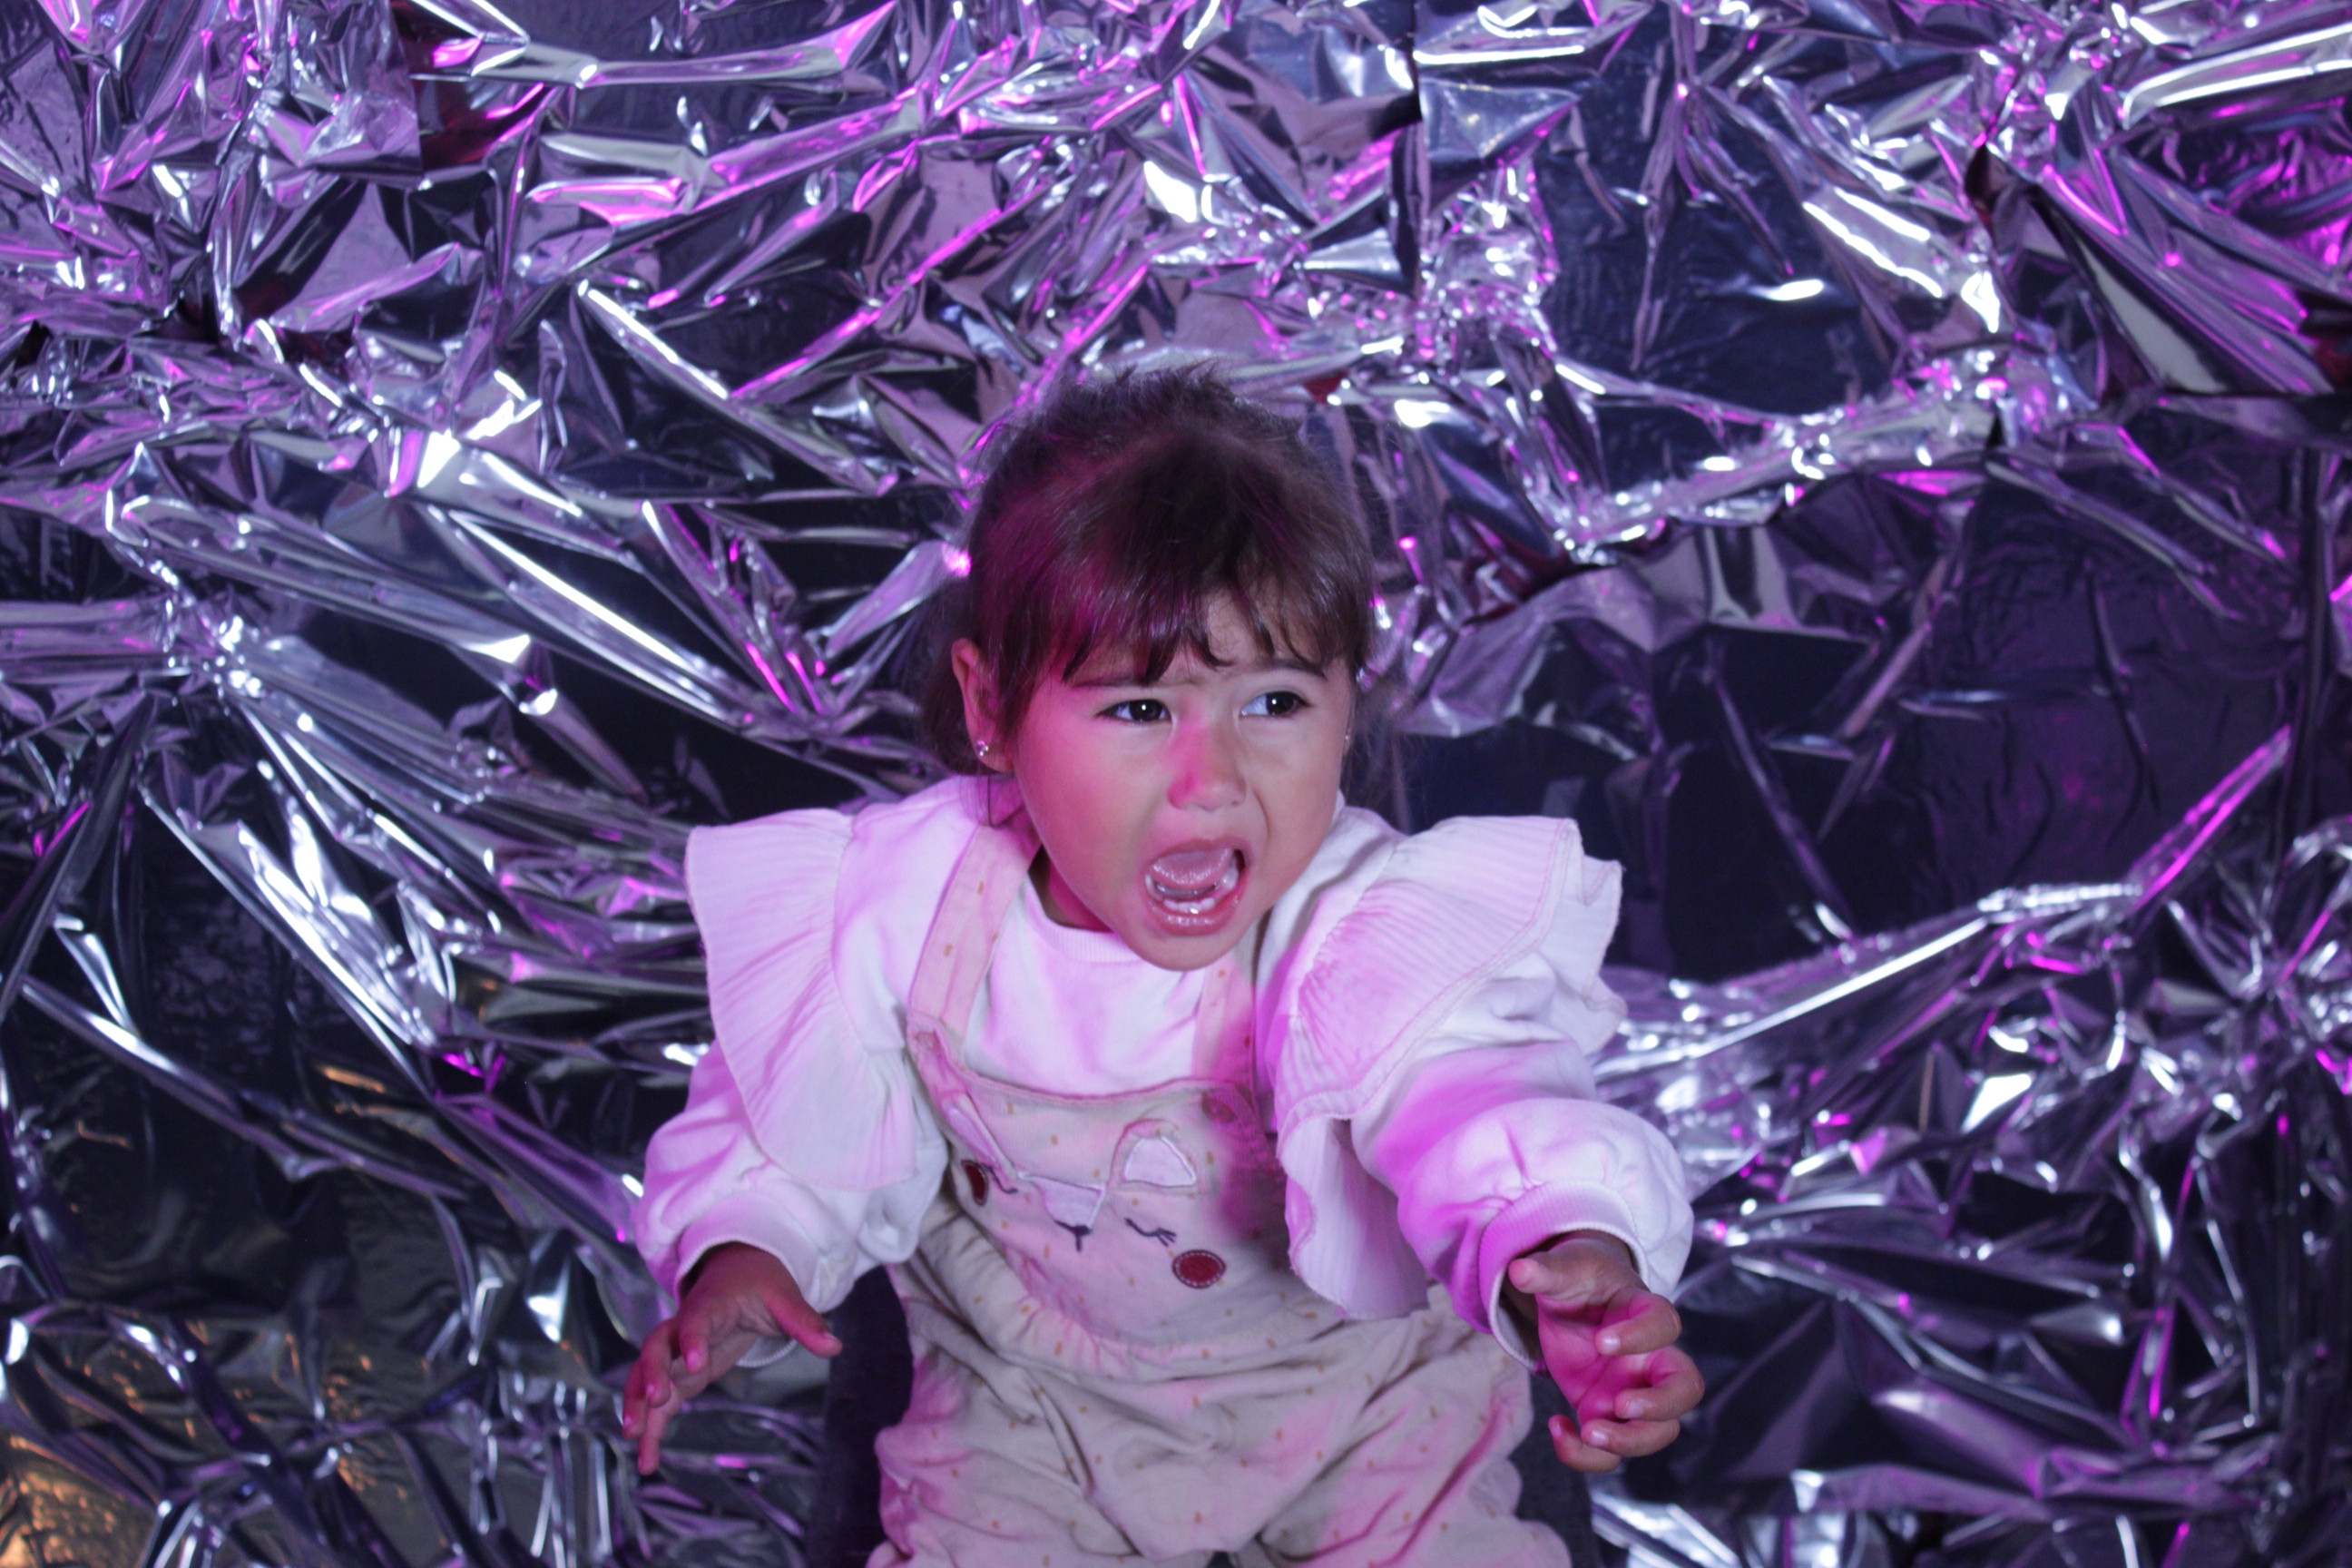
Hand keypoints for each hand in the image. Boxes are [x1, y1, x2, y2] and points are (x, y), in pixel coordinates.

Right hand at [621, 1243, 840, 1473]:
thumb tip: (834, 1346)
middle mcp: (683, 1327)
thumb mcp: (784, 1296)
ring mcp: (676, 1352)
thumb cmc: (759, 1282)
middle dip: (651, 1372)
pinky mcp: (678, 1374)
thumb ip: (804, 1321)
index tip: (697, 1366)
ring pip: (647, 1375)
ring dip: (637, 1404)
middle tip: (655, 1400)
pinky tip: (647, 1461)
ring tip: (634, 1439)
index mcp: (710, 1304)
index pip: (696, 1320)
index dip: (693, 1341)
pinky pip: (658, 1400)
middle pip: (657, 1346)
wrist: (736, 1270)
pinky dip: (650, 1427)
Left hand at [1504, 1232, 1702, 1473]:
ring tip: (1588, 1433)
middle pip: (1686, 1388)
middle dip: (1660, 1405)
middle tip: (1619, 1405)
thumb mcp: (1564, 1269)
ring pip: (1660, 1430)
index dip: (1640, 1336)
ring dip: (1629, 1441)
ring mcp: (1633, 1390)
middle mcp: (1649, 1357)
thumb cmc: (1581, 1280)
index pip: (1664, 1324)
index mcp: (1644, 1312)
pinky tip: (1558, 1427)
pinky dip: (1587, 1454)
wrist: (1576, 1298)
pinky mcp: (1607, 1413)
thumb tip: (1519, 1270)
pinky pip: (1613, 1450)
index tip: (1601, 1341)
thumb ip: (1548, 1271)